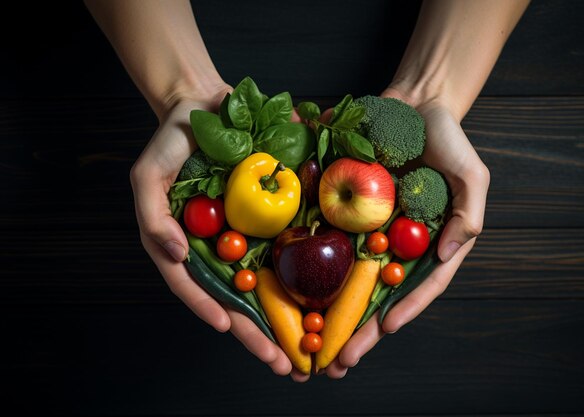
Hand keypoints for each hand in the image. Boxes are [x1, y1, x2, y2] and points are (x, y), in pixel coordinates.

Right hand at [129, 90, 305, 379]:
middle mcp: (218, 247)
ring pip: (267, 286)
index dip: (209, 309)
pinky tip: (324, 304)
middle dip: (258, 334)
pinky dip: (304, 278)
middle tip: (283, 365)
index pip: (195, 287)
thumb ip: (152, 217)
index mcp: (186, 244)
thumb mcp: (149, 175)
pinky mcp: (272, 218)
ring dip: (287, 322)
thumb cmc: (173, 143)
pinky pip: (288, 250)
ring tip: (308, 351)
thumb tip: (177, 255)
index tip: (231, 328)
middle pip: (237, 298)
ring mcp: (246, 234)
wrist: (208, 106)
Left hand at [323, 90, 488, 378]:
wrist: (412, 104)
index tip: (384, 330)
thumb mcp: (472, 177)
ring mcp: (368, 228)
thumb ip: (469, 217)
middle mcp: (396, 243)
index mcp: (428, 242)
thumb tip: (444, 256)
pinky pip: (327, 238)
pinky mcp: (345, 209)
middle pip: (377, 294)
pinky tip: (293, 290)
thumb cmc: (448, 141)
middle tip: (339, 361)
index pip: (419, 285)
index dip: (404, 309)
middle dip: (359, 330)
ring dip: (330, 312)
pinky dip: (311, 264)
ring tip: (312, 342)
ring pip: (348, 278)